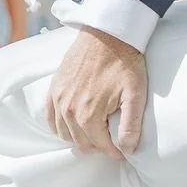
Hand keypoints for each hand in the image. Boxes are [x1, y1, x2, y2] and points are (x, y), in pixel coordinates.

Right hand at [46, 27, 148, 157]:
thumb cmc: (125, 62)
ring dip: (80, 138)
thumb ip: (131, 125)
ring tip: (96, 133)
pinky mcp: (54, 89)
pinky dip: (61, 127)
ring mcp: (58, 99)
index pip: (101, 147)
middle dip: (98, 146)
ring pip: (65, 135)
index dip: (114, 152)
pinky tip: (73, 125)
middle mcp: (69, 111)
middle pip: (82, 144)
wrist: (108, 34)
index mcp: (89, 115)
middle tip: (111, 142)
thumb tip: (128, 150)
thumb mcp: (135, 94)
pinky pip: (51, 119)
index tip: (123, 152)